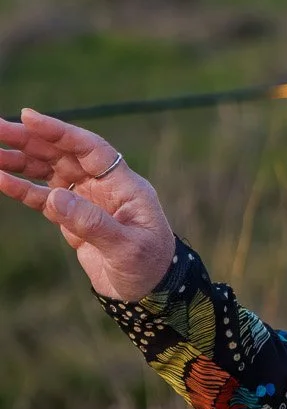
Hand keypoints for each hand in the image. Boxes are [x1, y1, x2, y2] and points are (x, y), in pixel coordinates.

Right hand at [0, 106, 175, 300]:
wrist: (149, 291)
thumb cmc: (147, 265)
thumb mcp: (125, 246)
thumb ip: (91, 223)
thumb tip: (54, 197)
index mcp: (124, 184)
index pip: (89, 148)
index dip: (60, 131)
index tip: (28, 117)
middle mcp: (104, 186)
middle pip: (63, 155)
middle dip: (30, 139)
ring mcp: (87, 200)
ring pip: (49, 172)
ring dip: (20, 159)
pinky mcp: (72, 218)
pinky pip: (43, 198)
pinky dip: (22, 188)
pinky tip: (1, 178)